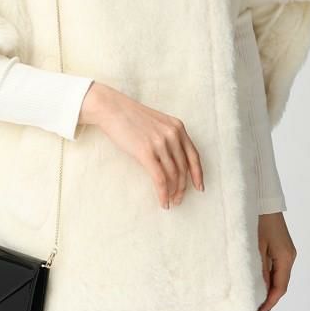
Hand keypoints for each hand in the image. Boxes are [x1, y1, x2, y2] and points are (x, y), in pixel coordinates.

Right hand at [79, 82, 203, 208]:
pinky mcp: (146, 152)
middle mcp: (172, 135)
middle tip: (179, 199)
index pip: (193, 155)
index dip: (197, 174)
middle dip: (183, 187)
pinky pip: (159, 178)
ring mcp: (160, 143)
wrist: (111, 108)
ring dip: (173, 192)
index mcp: (177, 127)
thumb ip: (167, 137)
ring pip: (173, 175)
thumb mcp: (156, 123)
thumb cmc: (129, 116)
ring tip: (170, 201)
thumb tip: (172, 161)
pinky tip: (163, 201)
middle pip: (184, 168)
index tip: (199, 187)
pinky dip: (163, 193)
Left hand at [255, 212, 296, 310]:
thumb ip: (257, 267)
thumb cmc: (256, 218)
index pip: (279, 288)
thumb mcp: (254, 245)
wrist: (261, 199)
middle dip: (265, 298)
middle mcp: (287, 256)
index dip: (268, 303)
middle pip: (278, 284)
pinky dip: (262, 275)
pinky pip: (271, 266)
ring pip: (274, 275)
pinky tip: (250, 280)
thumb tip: (258, 289)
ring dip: (263, 287)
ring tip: (248, 299)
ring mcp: (283, 251)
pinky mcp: (276, 246)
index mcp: (285, 257)